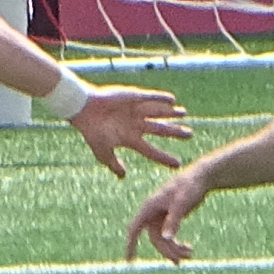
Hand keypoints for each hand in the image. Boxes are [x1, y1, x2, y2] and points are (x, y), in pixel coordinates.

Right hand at [68, 83, 192, 177]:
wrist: (83, 110)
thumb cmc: (91, 131)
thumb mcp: (102, 152)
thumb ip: (113, 164)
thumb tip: (123, 176)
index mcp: (129, 139)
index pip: (151, 151)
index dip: (164, 157)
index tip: (177, 164)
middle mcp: (135, 124)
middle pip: (160, 129)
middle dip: (175, 132)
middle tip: (190, 134)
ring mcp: (135, 110)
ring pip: (158, 113)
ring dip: (172, 113)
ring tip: (184, 113)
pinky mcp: (132, 97)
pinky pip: (151, 97)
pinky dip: (161, 98)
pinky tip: (173, 100)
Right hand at [124, 167, 212, 262]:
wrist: (200, 177)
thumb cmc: (189, 187)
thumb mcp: (182, 204)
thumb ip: (173, 220)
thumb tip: (166, 238)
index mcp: (149, 207)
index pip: (134, 228)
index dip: (130, 244)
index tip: (129, 261)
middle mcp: (152, 213)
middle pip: (155, 239)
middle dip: (167, 251)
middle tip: (180, 262)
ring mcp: (160, 217)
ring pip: (163, 240)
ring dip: (174, 249)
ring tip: (190, 254)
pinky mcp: (169, 219)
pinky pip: (169, 237)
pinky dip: (177, 245)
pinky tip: (188, 249)